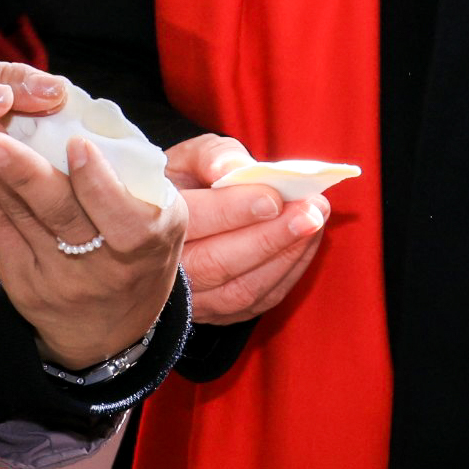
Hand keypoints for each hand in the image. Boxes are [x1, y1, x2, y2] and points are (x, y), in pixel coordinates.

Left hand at [0, 127, 188, 368]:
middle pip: (60, 216)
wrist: (109, 329)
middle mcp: (101, 265)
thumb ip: (135, 175)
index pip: (120, 216)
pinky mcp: (21, 279)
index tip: (77, 143)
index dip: (98, 182)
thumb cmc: (141, 252)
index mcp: (145, 241)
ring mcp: (57, 276)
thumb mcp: (162, 218)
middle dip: (24, 173)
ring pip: (20, 215)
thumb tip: (92, 116)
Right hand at [168, 134, 329, 324]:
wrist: (171, 223)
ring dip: (285, 256)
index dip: (234, 211)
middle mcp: (165, 272)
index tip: (274, 197)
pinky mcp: (216, 314)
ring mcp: (189, 300)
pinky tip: (306, 244)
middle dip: (271, 236)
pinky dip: (286, 275)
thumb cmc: (182, 184)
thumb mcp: (187, 157)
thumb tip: (233, 169)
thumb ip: (211, 155)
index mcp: (152, 223)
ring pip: (240, 290)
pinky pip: (255, 304)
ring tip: (315, 221)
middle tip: (312, 210)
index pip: (193, 221)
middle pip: (219, 262)